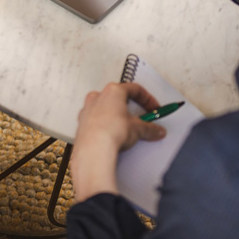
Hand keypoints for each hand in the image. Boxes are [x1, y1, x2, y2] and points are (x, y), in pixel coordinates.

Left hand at [70, 82, 166, 200]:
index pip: (135, 89)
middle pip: (119, 98)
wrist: (94, 149)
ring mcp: (88, 109)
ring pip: (106, 109)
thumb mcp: (138, 129)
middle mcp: (98, 97)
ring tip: (126, 130)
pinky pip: (97, 120)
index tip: (153, 108)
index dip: (147, 99)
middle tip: (141, 119)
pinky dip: (106, 126)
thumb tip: (157, 130)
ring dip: (117, 116)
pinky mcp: (82, 123)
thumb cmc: (111, 132)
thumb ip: (149, 128)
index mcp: (113, 91)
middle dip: (131, 108)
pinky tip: (113, 136)